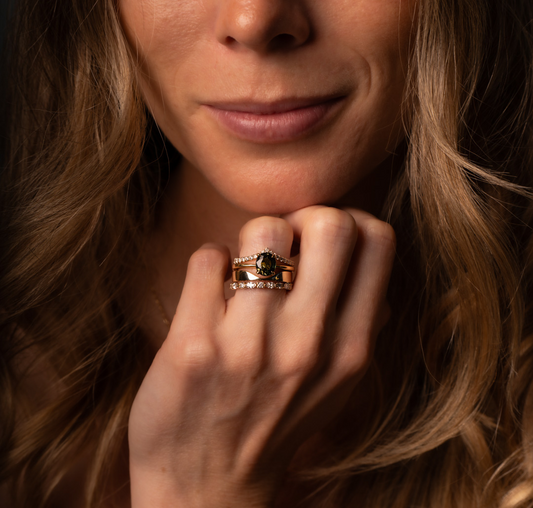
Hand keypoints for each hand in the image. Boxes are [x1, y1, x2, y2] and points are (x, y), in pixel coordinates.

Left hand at [128, 206, 394, 507]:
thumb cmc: (272, 425)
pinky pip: (208, 256)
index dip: (347, 221)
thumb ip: (356, 322)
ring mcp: (250, 346)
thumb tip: (363, 255)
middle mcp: (307, 345)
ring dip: (249, 238)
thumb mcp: (335, 386)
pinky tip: (208, 292)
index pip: (377, 240)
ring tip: (241, 268)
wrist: (206, 494)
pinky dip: (209, 262)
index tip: (319, 241)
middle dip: (301, 216)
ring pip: (263, 230)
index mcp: (350, 349)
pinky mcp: (193, 346)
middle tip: (280, 242)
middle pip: (328, 222)